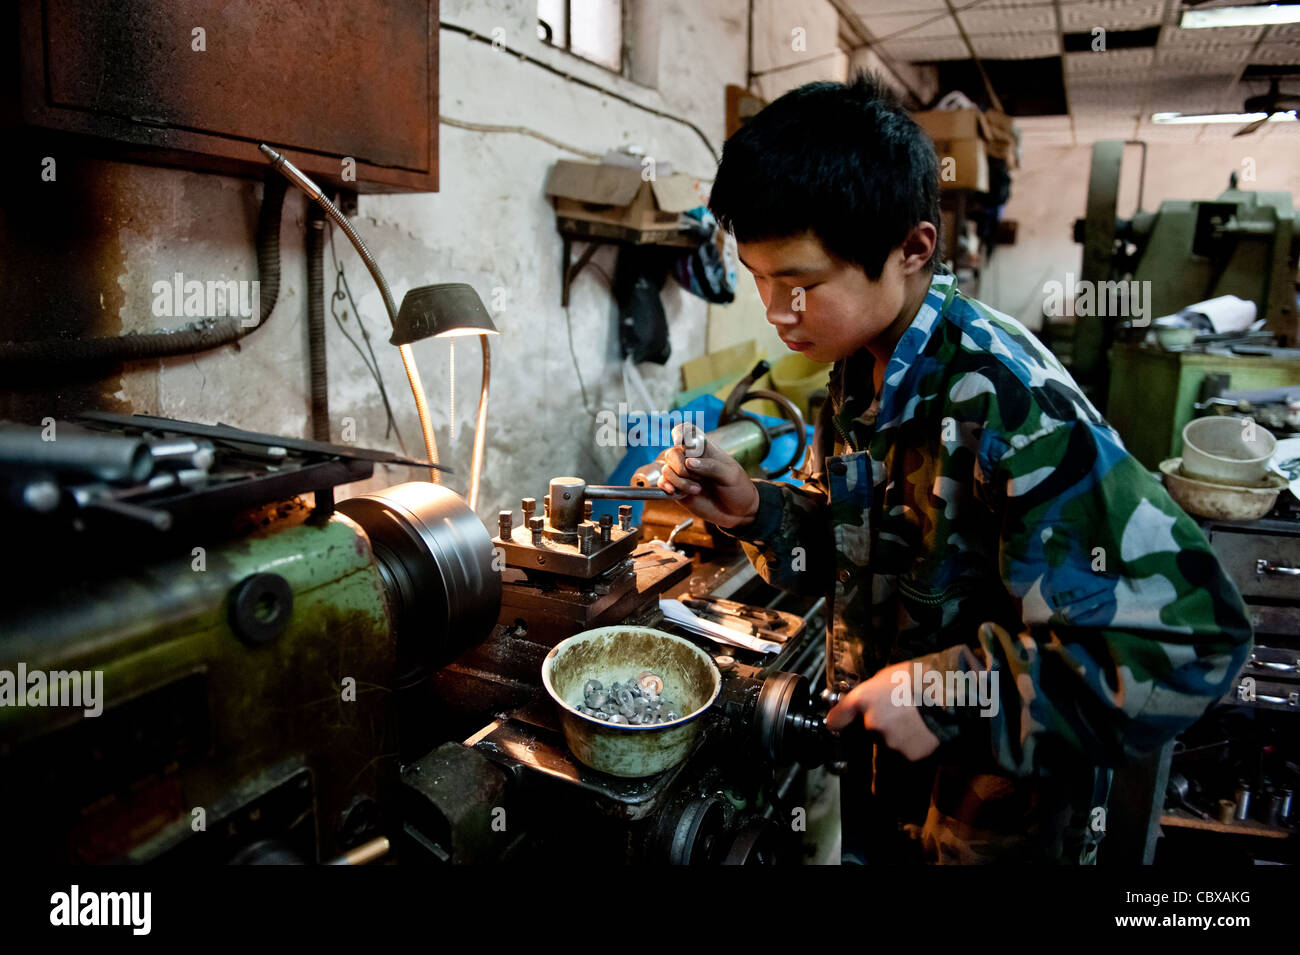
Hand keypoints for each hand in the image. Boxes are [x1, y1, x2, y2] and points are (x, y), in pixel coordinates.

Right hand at [656, 440, 759, 529]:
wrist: (737, 512)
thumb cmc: (737, 488)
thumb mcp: (730, 475)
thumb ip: (711, 467)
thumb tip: (689, 463)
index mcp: (705, 449)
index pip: (687, 431)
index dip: (680, 433)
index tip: (681, 443)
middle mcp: (691, 459)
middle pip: (672, 452)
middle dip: (681, 466)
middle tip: (700, 479)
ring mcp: (683, 475)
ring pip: (666, 469)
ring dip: (680, 481)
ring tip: (697, 490)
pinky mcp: (678, 489)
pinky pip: (662, 483)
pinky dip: (665, 486)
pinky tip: (674, 492)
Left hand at [825, 662, 940, 760]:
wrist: (950, 692)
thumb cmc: (919, 677)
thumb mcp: (885, 676)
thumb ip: (869, 693)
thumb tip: (860, 702)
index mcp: (863, 700)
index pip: (836, 719)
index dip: (837, 722)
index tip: (837, 724)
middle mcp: (872, 724)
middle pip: (869, 731)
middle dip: (881, 724)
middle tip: (899, 712)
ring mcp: (890, 742)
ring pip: (888, 743)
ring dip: (898, 734)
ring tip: (915, 719)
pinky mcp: (909, 755)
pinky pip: (906, 751)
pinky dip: (913, 743)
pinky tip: (923, 730)